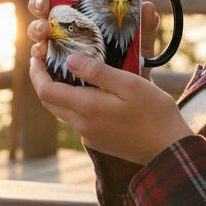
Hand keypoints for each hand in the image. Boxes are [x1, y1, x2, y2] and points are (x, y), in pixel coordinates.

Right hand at [26, 0, 161, 77]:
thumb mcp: (141, 44)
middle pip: (41, 9)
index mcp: (81, 13)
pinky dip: (36, 55)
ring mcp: (57, 46)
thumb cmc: (133, 64)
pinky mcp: (54, 67)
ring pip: (37, 32)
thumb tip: (148, 6)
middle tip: (46, 6)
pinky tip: (40, 53)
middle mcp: (64, 27)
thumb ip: (146, 27)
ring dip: (36, 28)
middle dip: (38, 4)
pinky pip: (38, 59)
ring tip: (45, 32)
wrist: (131, 97)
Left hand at [29, 49, 190, 164]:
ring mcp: (89, 136)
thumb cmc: (155, 114)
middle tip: (46, 58)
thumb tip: (69, 60)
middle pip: (49, 102)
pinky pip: (76, 119)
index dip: (36, 72)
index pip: (46, 91)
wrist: (169, 151)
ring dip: (57, 92)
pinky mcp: (98, 141)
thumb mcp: (129, 84)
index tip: (36, 55)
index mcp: (87, 108)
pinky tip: (86, 90)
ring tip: (65, 70)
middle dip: (43, 80)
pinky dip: (72, 102)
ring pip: (61, 111)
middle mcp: (82, 125)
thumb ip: (97, 72)